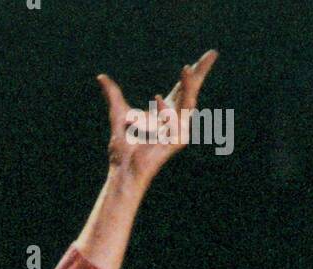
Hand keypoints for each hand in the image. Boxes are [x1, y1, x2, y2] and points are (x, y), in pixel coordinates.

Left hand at [96, 51, 218, 189]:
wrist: (124, 169)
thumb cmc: (123, 147)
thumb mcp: (118, 113)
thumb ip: (113, 94)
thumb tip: (100, 77)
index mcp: (165, 111)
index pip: (183, 86)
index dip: (194, 71)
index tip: (210, 54)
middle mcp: (175, 118)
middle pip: (193, 90)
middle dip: (201, 72)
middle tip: (212, 54)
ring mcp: (179, 130)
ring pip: (189, 101)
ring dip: (190, 85)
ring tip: (188, 68)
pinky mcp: (178, 141)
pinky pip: (176, 120)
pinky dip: (166, 110)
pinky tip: (157, 98)